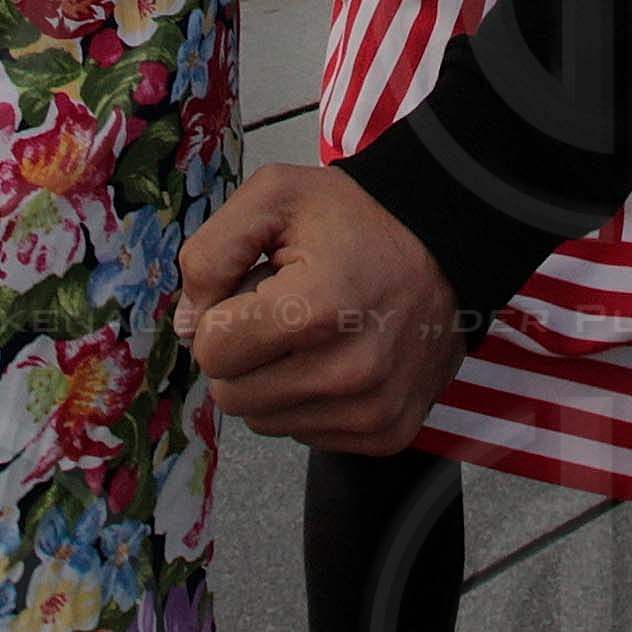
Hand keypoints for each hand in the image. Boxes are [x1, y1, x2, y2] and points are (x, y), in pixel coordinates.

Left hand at [176, 163, 466, 453]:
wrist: (445, 243)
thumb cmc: (356, 218)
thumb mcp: (273, 196)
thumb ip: (210, 254)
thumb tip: (187, 325)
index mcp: (316, 309)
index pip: (212, 351)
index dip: (218, 316)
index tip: (251, 290)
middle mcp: (349, 372)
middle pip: (231, 396)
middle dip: (241, 354)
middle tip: (280, 310)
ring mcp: (373, 411)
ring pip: (264, 421)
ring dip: (272, 380)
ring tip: (312, 332)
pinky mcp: (388, 434)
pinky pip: (306, 434)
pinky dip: (307, 400)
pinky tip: (336, 357)